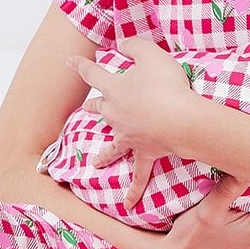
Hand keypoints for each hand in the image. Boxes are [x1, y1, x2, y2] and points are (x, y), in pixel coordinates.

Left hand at [66, 38, 195, 207]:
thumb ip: (134, 45)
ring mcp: (128, 136)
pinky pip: (138, 175)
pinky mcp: (145, 152)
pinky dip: (133, 191)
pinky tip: (128, 206)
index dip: (80, 66)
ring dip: (104, 154)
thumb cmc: (166, 84)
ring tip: (95, 163)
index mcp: (114, 88)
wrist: (179, 119)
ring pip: (112, 146)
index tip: (69, 62)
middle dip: (91, 106)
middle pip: (99, 108)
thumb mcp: (150, 53)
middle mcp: (116, 113)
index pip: (93, 73)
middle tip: (84, 108)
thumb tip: (123, 42)